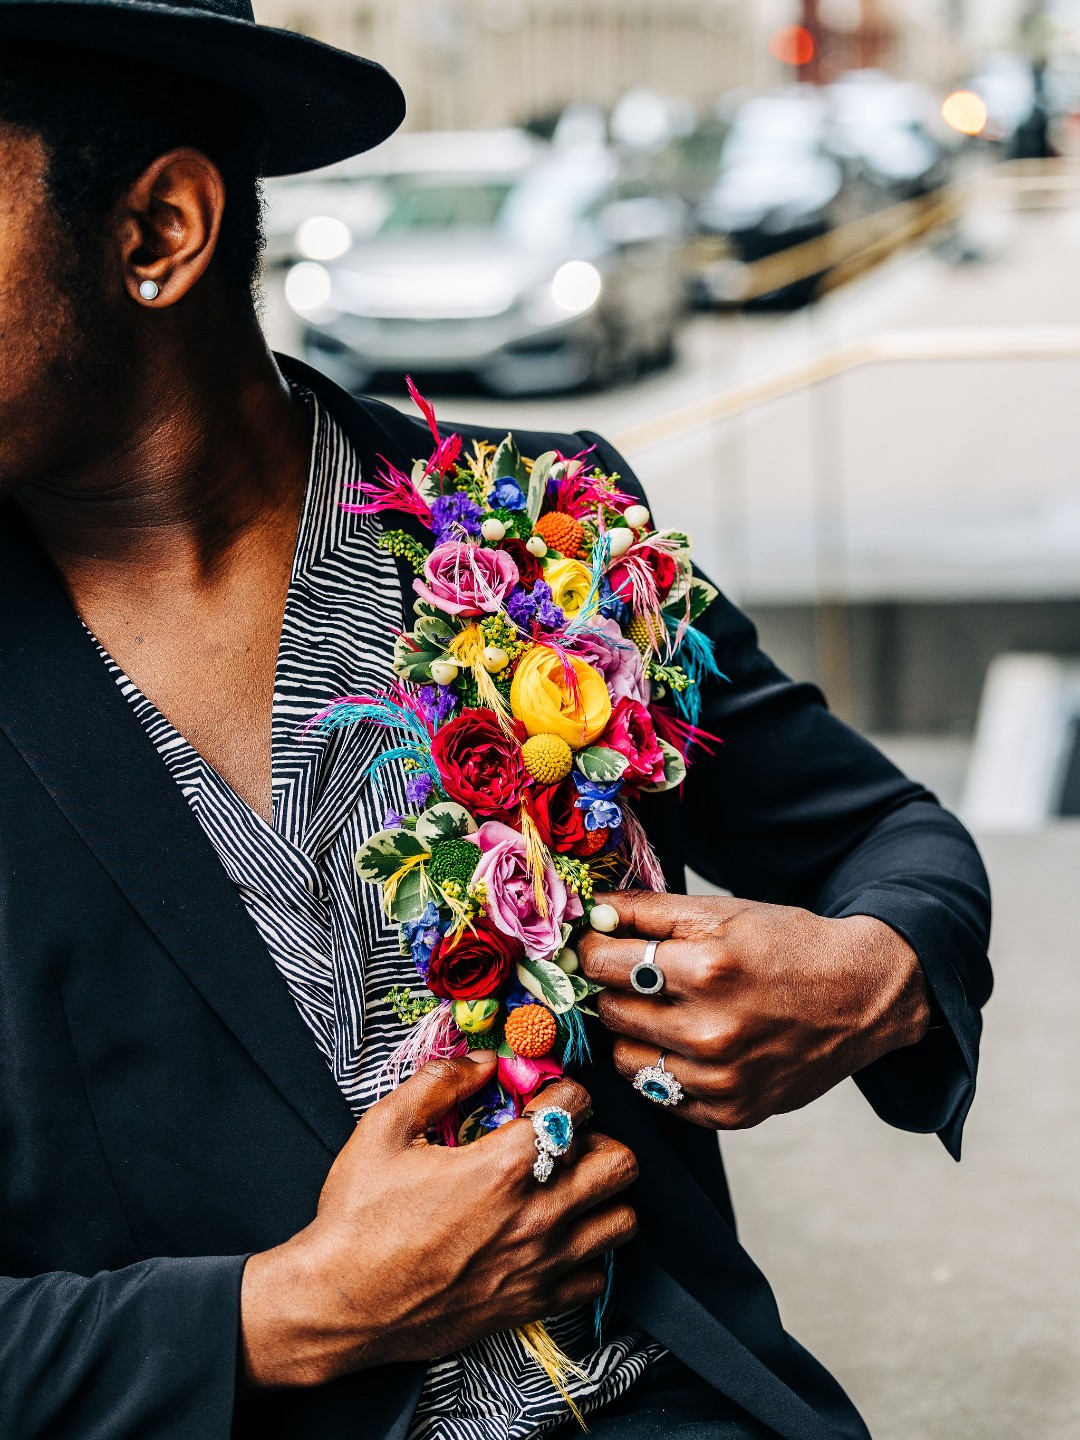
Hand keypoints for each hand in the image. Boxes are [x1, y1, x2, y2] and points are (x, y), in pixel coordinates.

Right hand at [240, 1053, 637, 1387]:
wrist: (341, 1305)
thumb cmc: (358, 1218)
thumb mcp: (385, 1128)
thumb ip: (438, 1082)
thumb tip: (481, 1061)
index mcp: (503, 1165)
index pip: (576, 1106)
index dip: (563, 1090)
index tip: (544, 1097)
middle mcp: (536, 1214)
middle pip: (619, 1163)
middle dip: (596, 1139)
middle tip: (563, 1139)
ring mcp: (540, 1264)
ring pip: (621, 1220)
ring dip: (600, 1196)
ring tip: (566, 1186)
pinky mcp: (533, 1303)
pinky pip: (596, 1276)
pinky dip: (585, 1253)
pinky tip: (553, 1237)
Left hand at [578, 891, 930, 1130]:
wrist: (862, 996)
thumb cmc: (787, 946)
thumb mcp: (722, 911)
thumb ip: (647, 911)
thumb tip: (589, 914)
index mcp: (707, 970)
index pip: (603, 965)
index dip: (593, 949)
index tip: (598, 944)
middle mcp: (710, 1032)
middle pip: (610, 1012)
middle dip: (613, 989)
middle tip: (633, 975)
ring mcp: (721, 1080)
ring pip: (626, 1057)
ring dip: (633, 1031)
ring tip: (663, 1010)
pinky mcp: (731, 1113)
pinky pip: (660, 1092)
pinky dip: (663, 1066)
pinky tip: (689, 1041)